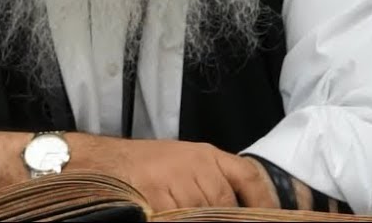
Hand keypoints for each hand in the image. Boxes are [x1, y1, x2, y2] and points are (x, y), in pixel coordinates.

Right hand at [68, 135, 278, 211]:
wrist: (102, 166)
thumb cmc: (141, 166)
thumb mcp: (184, 162)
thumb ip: (212, 181)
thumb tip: (238, 208)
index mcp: (206, 155)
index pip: (247, 176)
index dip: (261, 200)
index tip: (268, 215)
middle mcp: (196, 166)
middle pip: (224, 205)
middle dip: (221, 216)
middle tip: (210, 217)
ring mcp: (176, 184)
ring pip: (202, 214)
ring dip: (195, 218)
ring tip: (178, 212)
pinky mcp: (157, 202)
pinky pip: (178, 219)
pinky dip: (175, 218)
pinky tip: (168, 215)